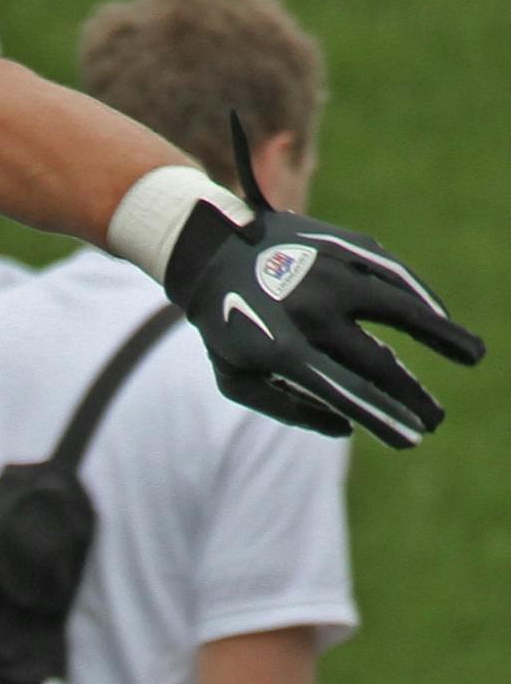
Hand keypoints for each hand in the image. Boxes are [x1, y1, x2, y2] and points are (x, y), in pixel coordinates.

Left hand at [168, 115, 483, 447]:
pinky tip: (439, 318)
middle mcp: (309, 309)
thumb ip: (288, 408)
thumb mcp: (235, 378)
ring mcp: (330, 272)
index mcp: (279, 346)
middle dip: (409, 394)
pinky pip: (394, 275)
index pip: (343, 391)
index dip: (381, 417)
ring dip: (441, 334)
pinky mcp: (346, 246)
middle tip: (435, 419)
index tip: (412, 438)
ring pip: (401, 308)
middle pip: (376, 360)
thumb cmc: (225, 327)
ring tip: (474, 355)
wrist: (209, 251)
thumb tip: (348, 428)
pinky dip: (421, 299)